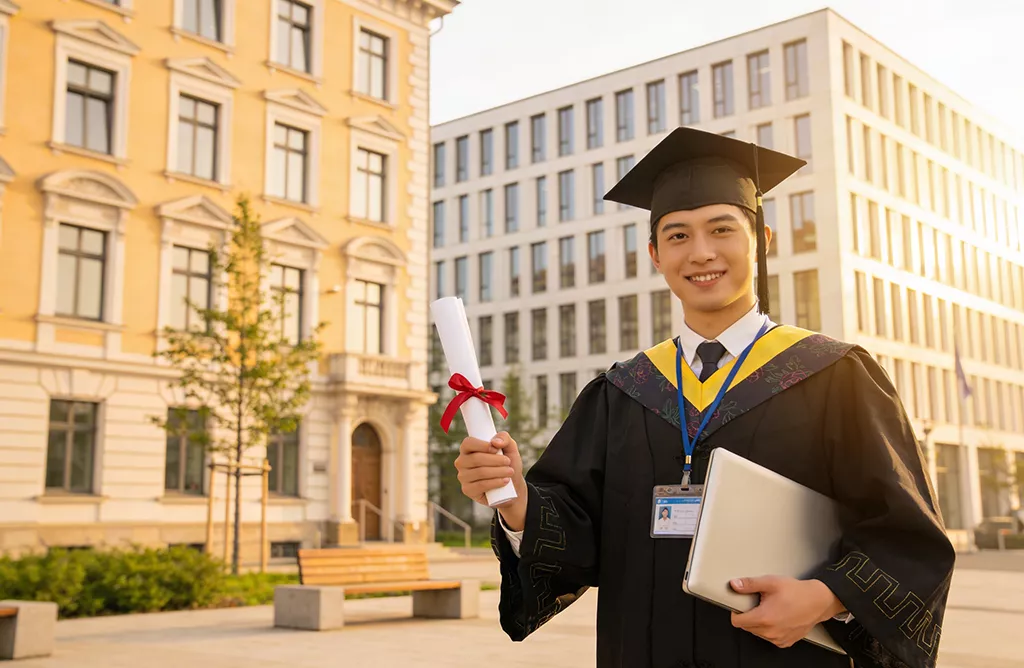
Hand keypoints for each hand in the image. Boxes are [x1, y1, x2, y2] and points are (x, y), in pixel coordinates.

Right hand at [454, 432, 527, 528]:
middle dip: (495, 460)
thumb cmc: (507, 464)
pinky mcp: (468, 490)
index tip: (496, 449)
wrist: (511, 487)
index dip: (482, 445)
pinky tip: (504, 481)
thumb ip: (504, 438)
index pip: (468, 443)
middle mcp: (462, 462)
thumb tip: (495, 442)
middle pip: (476, 459)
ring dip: (498, 471)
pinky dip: (495, 482)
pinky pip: (481, 485)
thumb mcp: (509, 448)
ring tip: (510, 471)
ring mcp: (463, 477)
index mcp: (468, 449)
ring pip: (480, 472)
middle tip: (508, 462)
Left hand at [729, 576, 844, 648]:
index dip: (736, 611)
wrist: (818, 601)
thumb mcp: (770, 582)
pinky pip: (770, 637)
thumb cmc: (797, 592)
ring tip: (770, 609)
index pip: (737, 622)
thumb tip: (735, 585)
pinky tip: (778, 617)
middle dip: (748, 615)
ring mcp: (778, 639)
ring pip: (758, 633)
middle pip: (747, 627)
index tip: (740, 605)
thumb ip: (749, 584)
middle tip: (758, 603)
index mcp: (764, 618)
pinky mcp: (786, 642)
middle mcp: (770, 632)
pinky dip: (770, 629)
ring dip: (759, 623)